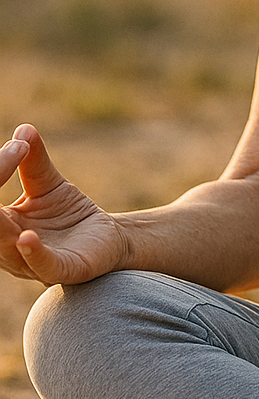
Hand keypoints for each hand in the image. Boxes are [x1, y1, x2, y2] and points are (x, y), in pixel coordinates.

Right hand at [0, 124, 128, 285]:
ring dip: (0, 230)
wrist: (108, 238)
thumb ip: (32, 160)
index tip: (14, 149)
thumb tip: (24, 129)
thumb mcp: (47, 183)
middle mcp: (8, 247)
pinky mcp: (61, 269)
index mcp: (1, 225)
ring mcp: (32, 262)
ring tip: (1, 211)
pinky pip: (41, 263)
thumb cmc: (70, 214)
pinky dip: (32, 252)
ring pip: (5, 248)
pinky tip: (25, 237)